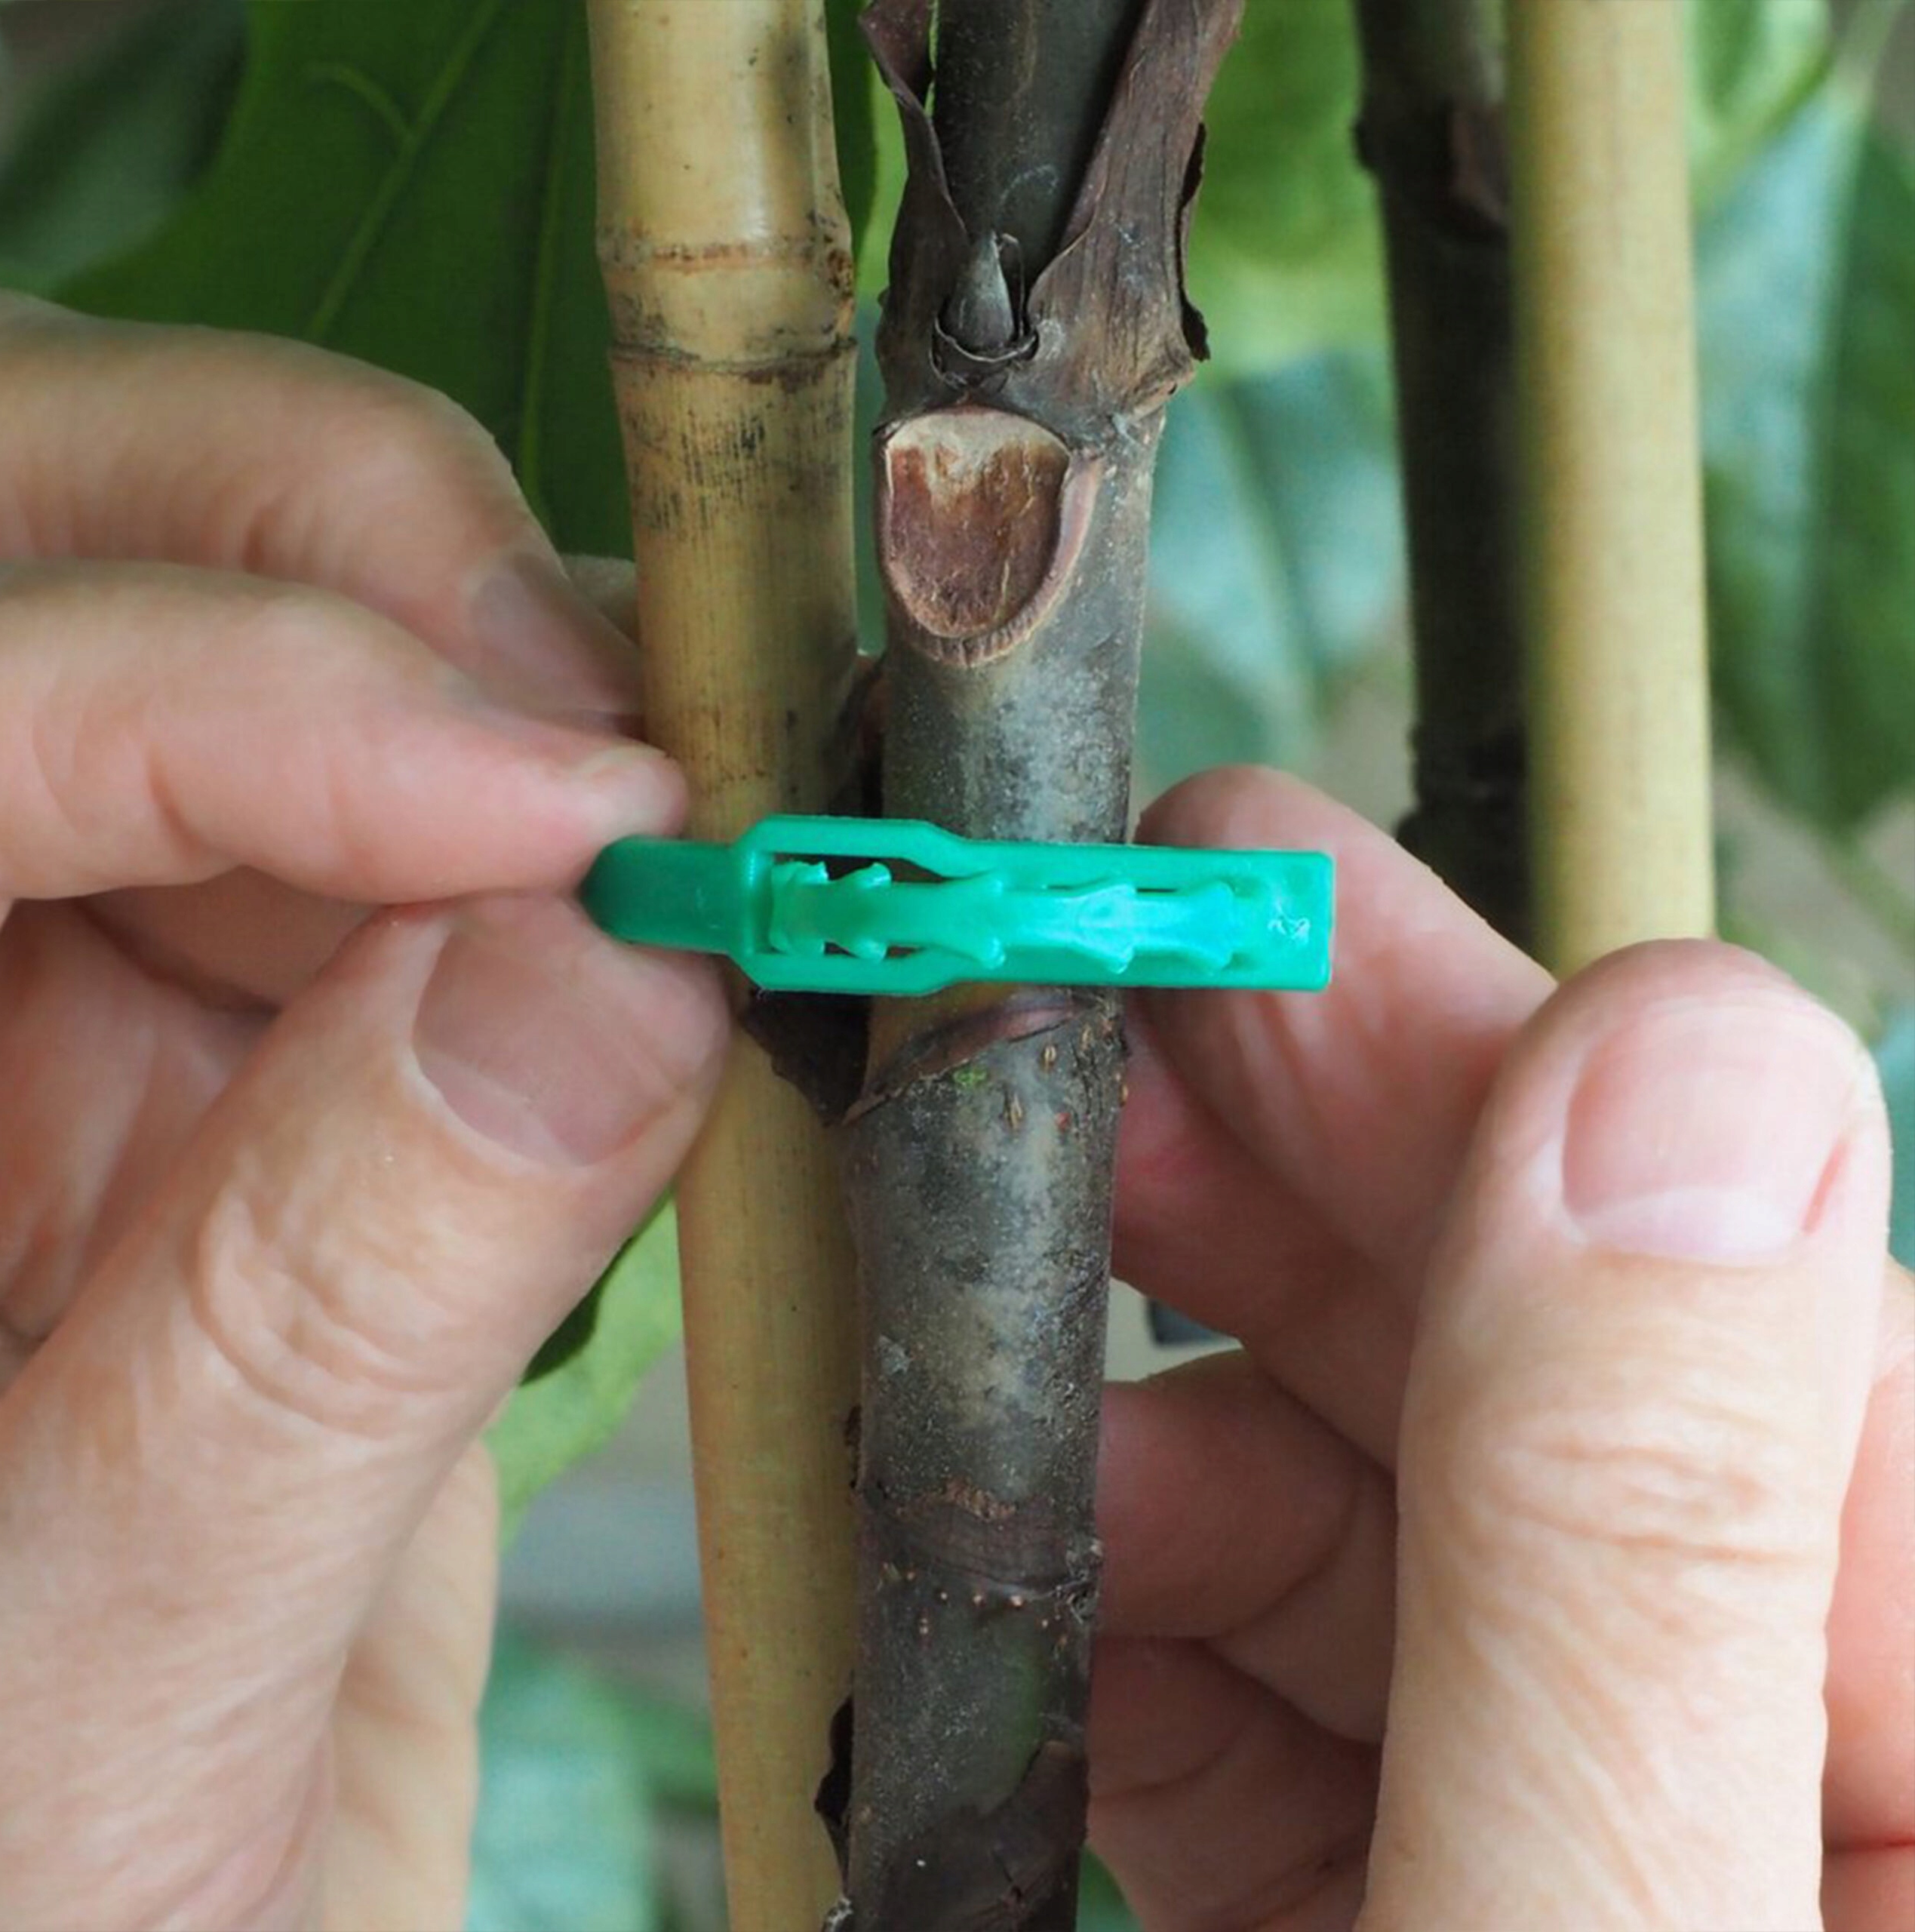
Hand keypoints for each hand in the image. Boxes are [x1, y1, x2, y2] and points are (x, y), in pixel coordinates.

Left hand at [0, 295, 727, 1928]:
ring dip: (489, 686)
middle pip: (43, 542)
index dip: (240, 704)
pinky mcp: (246, 1037)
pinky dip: (556, 845)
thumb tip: (610, 963)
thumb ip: (322, 1324)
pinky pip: (409, 839)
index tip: (576, 814)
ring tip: (676, 838)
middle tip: (608, 718)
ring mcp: (57, 979)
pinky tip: (651, 935)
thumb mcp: (107, 1707)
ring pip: (257, 635)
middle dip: (343, 558)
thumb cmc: (21, 1916)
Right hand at [1093, 768, 1911, 1930]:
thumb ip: (1639, 1535)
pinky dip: (1133, 1642)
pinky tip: (1024, 1580)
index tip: (1228, 886)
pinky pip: (1291, 1723)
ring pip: (1391, 1540)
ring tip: (970, 1359)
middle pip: (1542, 1387)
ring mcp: (1604, 1854)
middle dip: (1274, 1206)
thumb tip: (1670, 1048)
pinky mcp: (1428, 1919)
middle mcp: (1814, 1790)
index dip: (1457, 1056)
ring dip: (1154, 1434)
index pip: (1743, 1291)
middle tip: (1061, 1045)